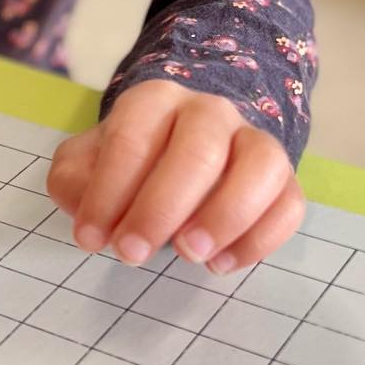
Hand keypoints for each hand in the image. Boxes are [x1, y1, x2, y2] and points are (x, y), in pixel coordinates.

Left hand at [48, 79, 303, 272]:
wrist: (186, 142)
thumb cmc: (132, 158)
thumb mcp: (88, 161)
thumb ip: (75, 178)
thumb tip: (87, 208)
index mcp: (155, 100)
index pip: (132, 137)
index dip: (108, 190)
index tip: (90, 238)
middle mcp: (210, 111)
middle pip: (197, 151)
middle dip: (161, 207)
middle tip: (132, 253)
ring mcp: (253, 141)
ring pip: (260, 166)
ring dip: (226, 214)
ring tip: (189, 255)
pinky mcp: (284, 180)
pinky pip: (289, 203)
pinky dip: (260, 239)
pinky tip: (222, 264)